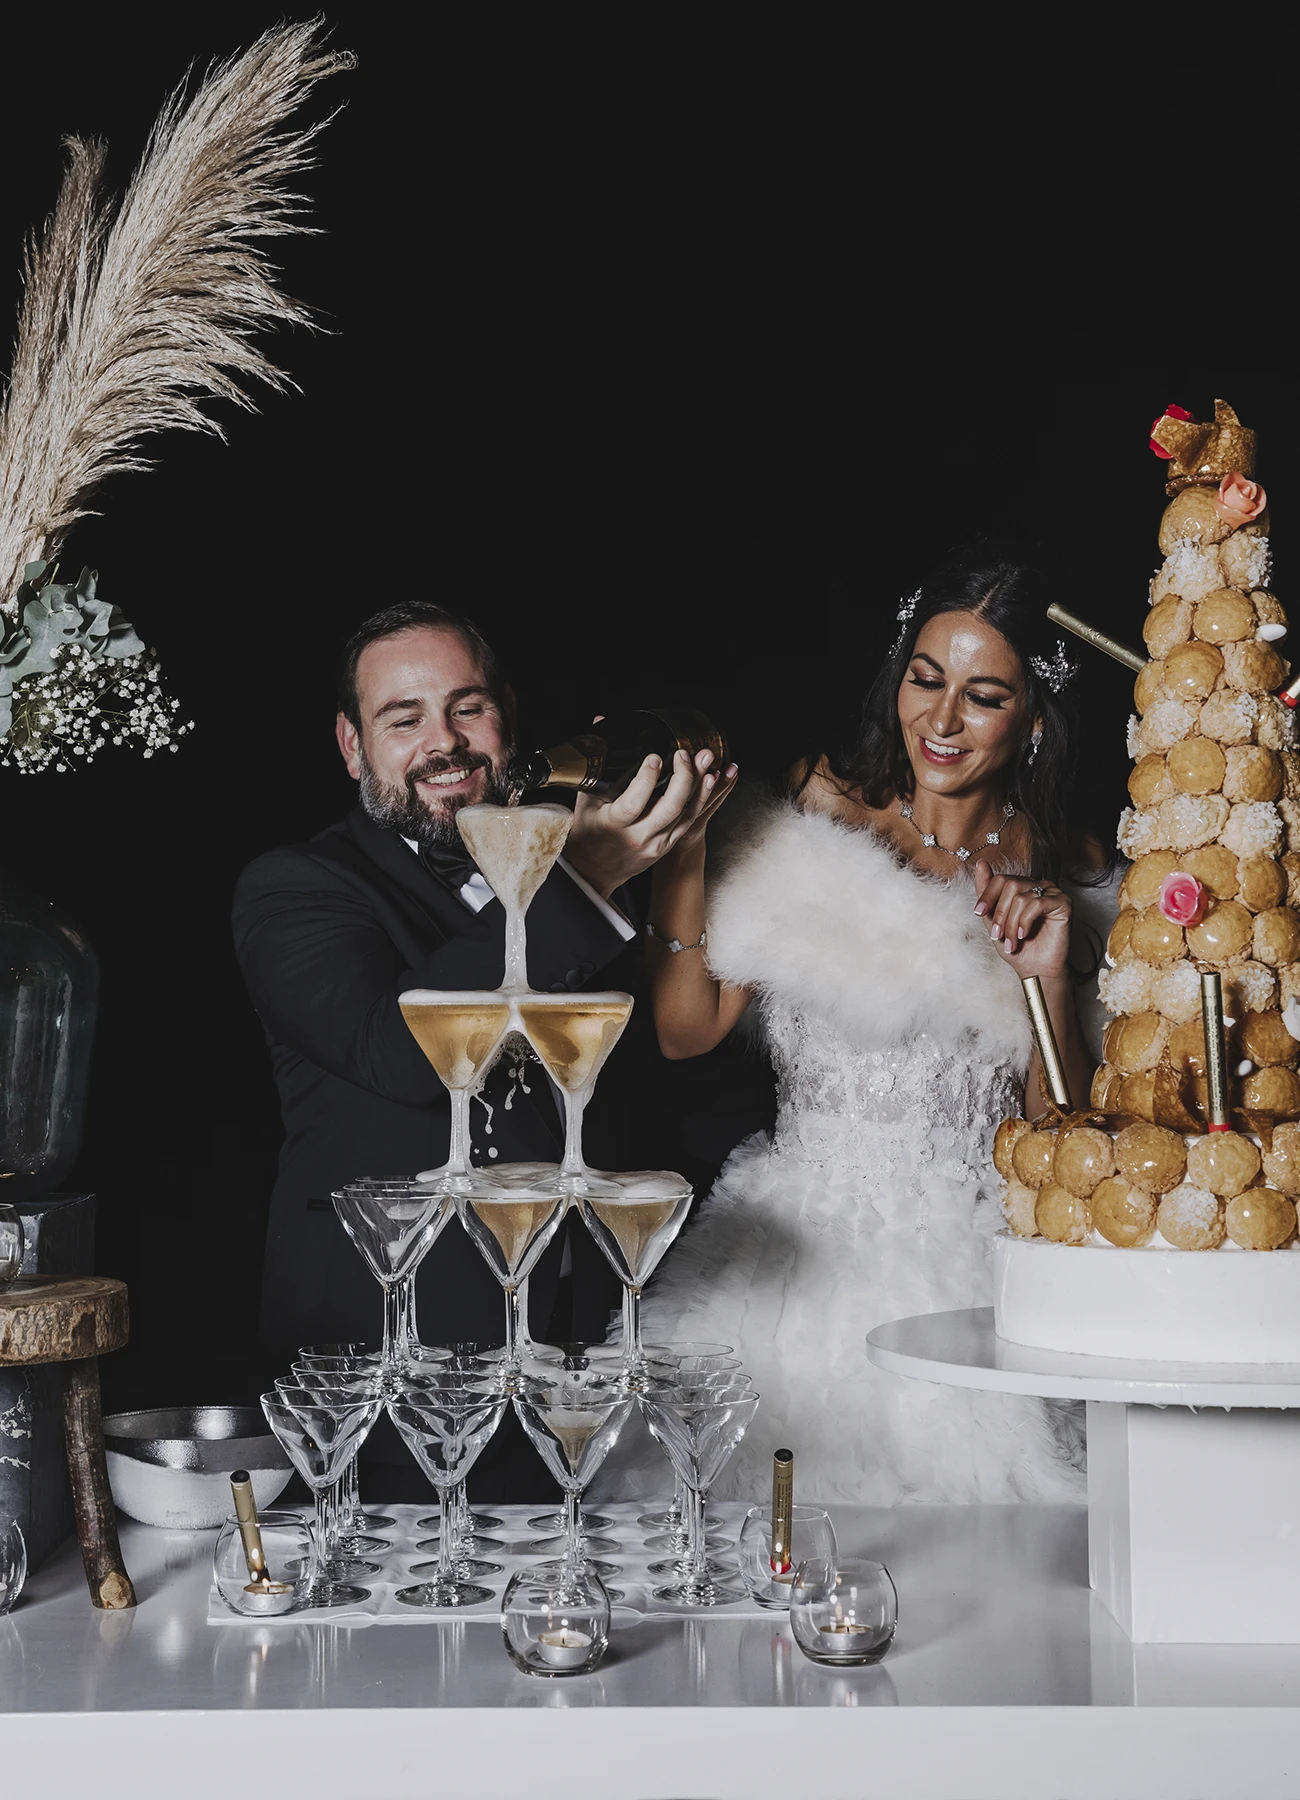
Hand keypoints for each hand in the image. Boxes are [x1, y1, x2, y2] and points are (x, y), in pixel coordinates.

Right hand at [564, 747, 738, 898]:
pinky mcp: (668, 845)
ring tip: (709, 763)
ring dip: (701, 788)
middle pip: (669, 809)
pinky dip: (703, 799)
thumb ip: (597, 762)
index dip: (646, 779)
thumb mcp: (585, 799)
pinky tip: (711, 780)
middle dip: (683, 779)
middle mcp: (639, 836)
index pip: (634, 802)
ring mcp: (657, 843)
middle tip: (686, 753)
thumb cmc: (587, 831)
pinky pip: (691, 821)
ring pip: (686, 816)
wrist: (593, 872)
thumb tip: (601, 722)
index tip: (656, 757)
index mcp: (614, 824)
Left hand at [972, 860, 1071, 980]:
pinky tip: (1024, 934)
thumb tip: (981, 864)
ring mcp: (1052, 893)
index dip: (987, 896)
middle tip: (999, 935)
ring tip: (1012, 940)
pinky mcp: (1063, 903)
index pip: (1001, 879)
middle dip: (1000, 914)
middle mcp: (1037, 886)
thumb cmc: (1017, 946)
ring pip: (1022, 897)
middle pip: (1010, 885)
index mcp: (1022, 887)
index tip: (979, 913)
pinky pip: (1037, 904)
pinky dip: (1025, 921)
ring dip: (1011, 923)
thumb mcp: (993, 919)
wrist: (1035, 969)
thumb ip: (986, 892)